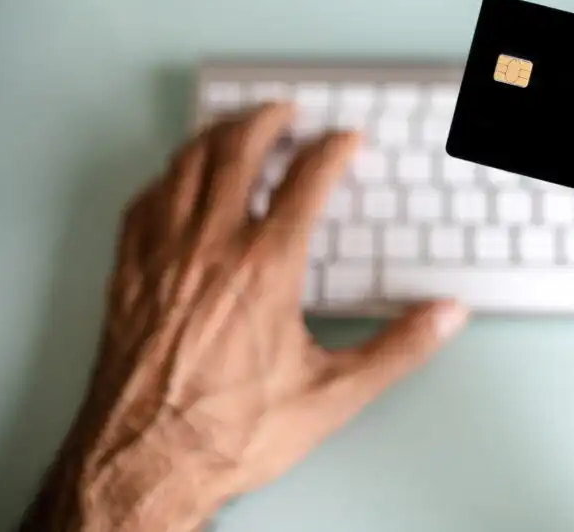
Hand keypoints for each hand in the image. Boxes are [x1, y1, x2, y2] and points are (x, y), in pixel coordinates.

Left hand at [21, 103, 467, 531]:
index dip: (331, 150)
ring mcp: (162, 256)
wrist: (145, 464)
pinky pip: (144, 201)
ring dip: (214, 136)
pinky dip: (166, 176)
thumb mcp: (331, 397)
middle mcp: (211, 248)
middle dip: (265, 119)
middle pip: (236, 153)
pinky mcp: (128, 274)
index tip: (345, 139)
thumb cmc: (232, 432)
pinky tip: (175, 179)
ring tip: (234, 127)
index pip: (306, 182)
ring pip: (186, 167)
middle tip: (285, 109)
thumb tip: (446, 316)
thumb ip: (397, 349)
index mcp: (266, 269)